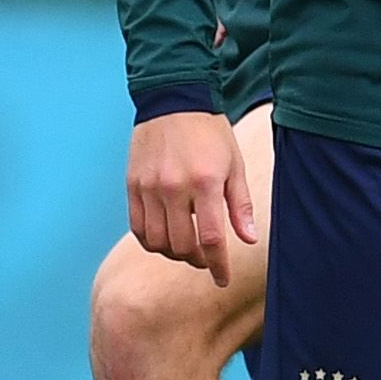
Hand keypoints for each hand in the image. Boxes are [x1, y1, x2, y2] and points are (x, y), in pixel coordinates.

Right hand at [128, 111, 251, 282]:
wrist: (173, 100)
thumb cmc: (210, 133)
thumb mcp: (234, 165)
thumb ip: (240, 205)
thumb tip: (248, 240)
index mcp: (204, 182)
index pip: (211, 238)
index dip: (218, 265)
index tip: (222, 279)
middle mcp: (173, 187)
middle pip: (182, 246)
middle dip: (197, 260)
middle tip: (206, 257)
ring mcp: (149, 187)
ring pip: (157, 242)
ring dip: (173, 253)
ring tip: (186, 246)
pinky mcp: (132, 185)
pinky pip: (138, 228)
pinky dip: (151, 241)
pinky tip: (164, 236)